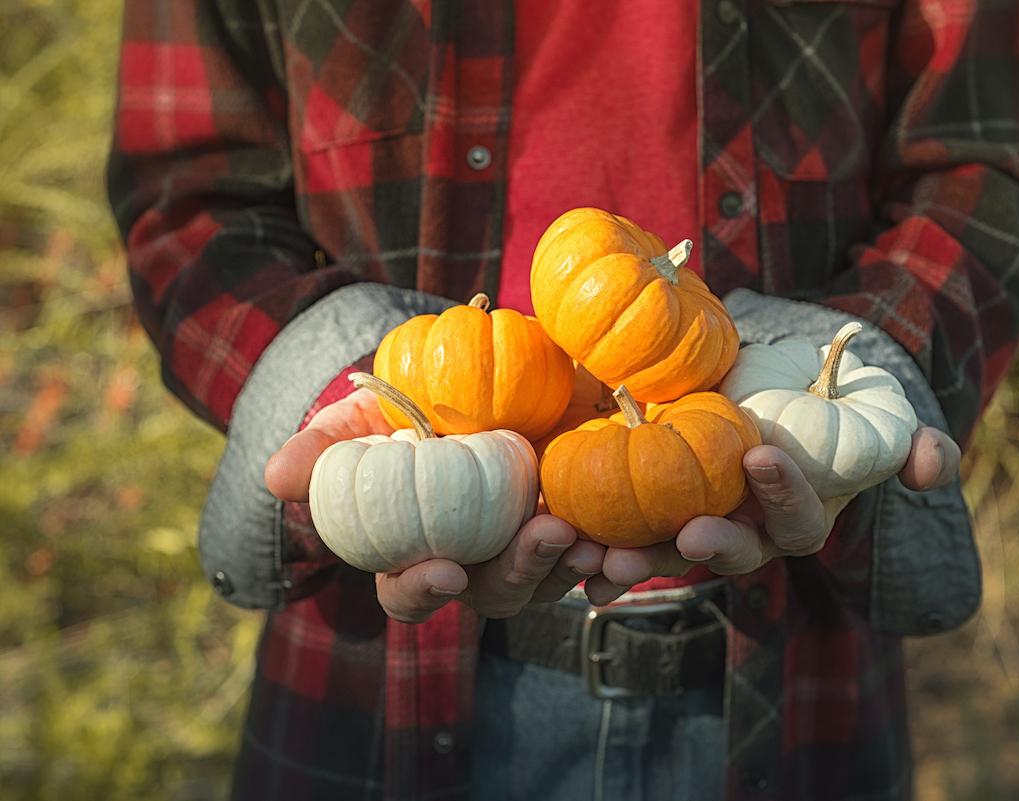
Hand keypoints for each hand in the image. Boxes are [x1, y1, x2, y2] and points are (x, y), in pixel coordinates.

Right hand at [265, 388, 604, 622]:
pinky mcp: (580, 520)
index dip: (420, 590)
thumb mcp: (363, 416)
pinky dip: (621, 553)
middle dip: (522, 571)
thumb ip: (325, 446)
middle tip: (546, 535)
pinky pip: (605, 554)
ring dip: (577, 565)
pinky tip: (628, 540)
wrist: (476, 373)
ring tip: (595, 539)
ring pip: (557, 578)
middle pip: (497, 592)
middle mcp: (478, 559)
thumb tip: (276, 477)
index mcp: (419, 549)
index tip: (439, 569)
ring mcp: (532, 544)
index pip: (410, 591)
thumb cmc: (406, 407)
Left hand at [583, 425, 961, 604]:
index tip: (762, 455)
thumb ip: (912, 442)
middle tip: (686, 532)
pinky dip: (599, 543)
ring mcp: (702, 520)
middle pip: (731, 552)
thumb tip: (932, 465)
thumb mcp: (882, 412)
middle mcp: (750, 528)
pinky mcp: (656, 505)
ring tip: (604, 557)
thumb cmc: (834, 398)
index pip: (799, 520)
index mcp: (799, 512)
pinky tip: (569, 550)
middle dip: (708, 545)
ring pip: (671, 551)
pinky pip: (627, 530)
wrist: (779, 378)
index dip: (786, 493)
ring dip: (640, 557)